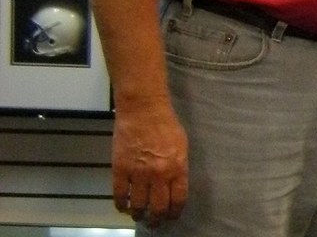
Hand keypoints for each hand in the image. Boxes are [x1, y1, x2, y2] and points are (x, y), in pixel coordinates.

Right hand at [111, 101, 188, 224]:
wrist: (143, 108)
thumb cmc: (165, 123)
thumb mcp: (181, 144)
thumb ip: (179, 166)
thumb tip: (175, 186)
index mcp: (177, 166)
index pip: (178, 200)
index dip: (174, 212)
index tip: (171, 217)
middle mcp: (159, 174)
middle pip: (158, 208)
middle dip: (157, 219)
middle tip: (154, 222)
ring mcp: (138, 173)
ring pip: (138, 206)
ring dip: (139, 214)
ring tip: (139, 215)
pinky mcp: (120, 169)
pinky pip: (120, 196)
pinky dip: (122, 205)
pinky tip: (124, 206)